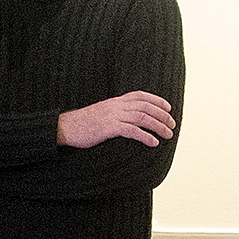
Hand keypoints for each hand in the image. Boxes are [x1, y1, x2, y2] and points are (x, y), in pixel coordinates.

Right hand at [58, 90, 175, 148]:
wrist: (65, 127)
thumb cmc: (83, 123)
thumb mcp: (102, 113)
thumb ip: (116, 113)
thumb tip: (129, 120)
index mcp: (115, 101)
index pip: (140, 95)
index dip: (156, 100)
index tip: (168, 108)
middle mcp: (116, 106)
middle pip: (146, 106)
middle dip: (162, 115)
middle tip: (172, 124)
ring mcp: (113, 116)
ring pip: (142, 117)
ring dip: (158, 126)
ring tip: (168, 134)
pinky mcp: (109, 128)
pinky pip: (132, 130)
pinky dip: (145, 136)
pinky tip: (153, 143)